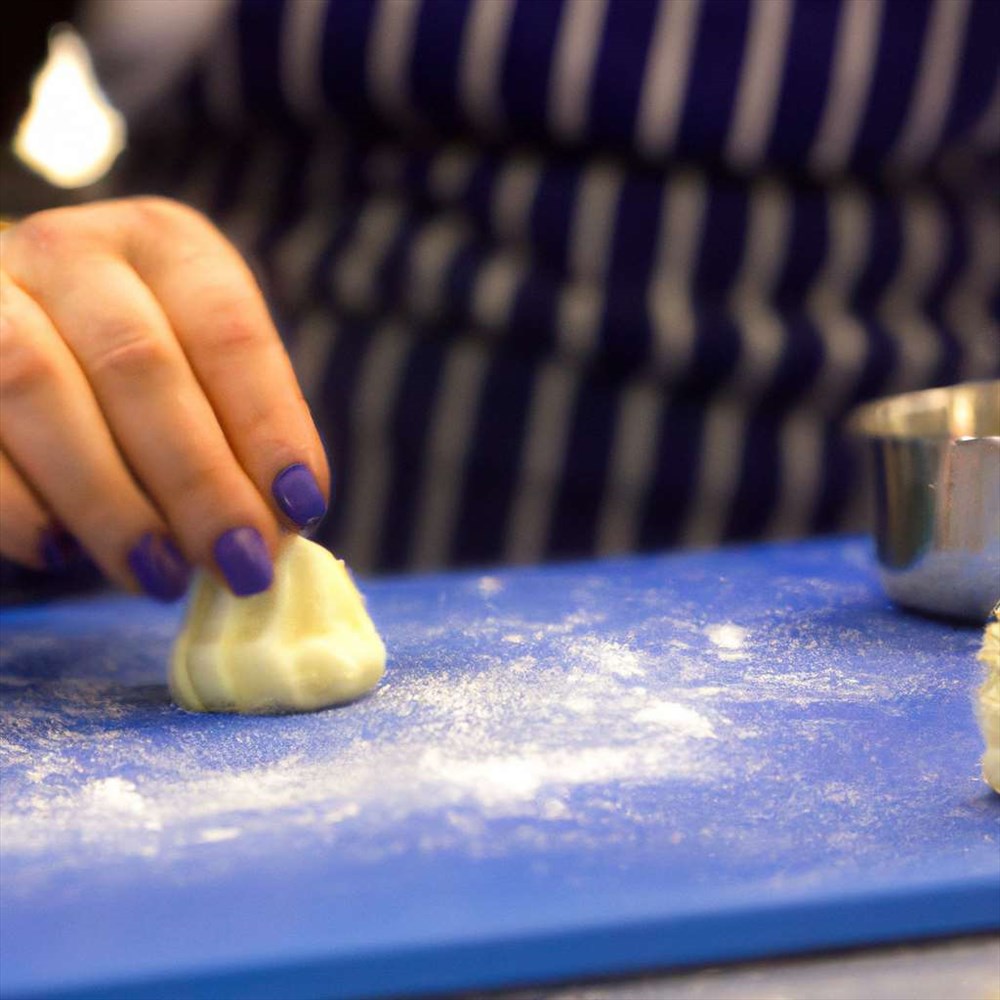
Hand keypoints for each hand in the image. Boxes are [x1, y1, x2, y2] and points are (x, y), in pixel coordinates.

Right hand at [0, 197, 329, 599]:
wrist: (15, 328)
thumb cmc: (136, 366)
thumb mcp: (203, 370)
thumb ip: (240, 432)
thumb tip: (277, 525)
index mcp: (165, 246)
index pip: (227, 330)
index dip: (267, 424)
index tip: (298, 507)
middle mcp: (73, 252)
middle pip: (138, 363)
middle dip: (197, 479)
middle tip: (239, 563)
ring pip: (38, 387)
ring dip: (109, 499)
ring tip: (161, 575)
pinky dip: (15, 504)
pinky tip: (61, 553)